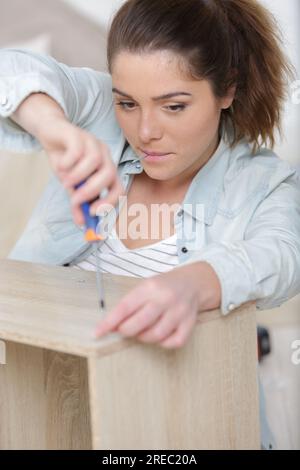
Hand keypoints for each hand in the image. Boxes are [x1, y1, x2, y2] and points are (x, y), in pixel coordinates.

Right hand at [40, 118, 123, 224]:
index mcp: (107, 169)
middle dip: (92, 191)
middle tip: (75, 200)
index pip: (119, 188)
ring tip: (65, 183)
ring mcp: (93, 143)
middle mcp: (104, 156)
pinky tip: (60, 166)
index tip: (93, 213)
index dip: (109, 202)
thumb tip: (82, 223)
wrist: (50, 133)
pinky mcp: (78, 134)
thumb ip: (78, 202)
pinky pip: (77, 150)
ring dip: (78, 176)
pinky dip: (69, 163)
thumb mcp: (71, 184)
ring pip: (93, 161)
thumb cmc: (65, 159)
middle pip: (109, 174)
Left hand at [95, 262, 220, 348]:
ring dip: (144, 338)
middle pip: (139, 324)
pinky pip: (173, 342)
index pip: (125, 308)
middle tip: (125, 330)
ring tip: (143, 331)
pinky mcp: (190, 323)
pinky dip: (163, 343)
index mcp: (150, 287)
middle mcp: (165, 298)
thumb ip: (129, 304)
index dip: (109, 322)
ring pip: (156, 336)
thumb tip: (110, 325)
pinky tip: (160, 336)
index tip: (98, 333)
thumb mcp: (144, 287)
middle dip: (126, 331)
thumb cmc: (163, 286)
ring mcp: (179, 312)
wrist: (192, 282)